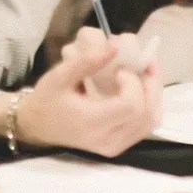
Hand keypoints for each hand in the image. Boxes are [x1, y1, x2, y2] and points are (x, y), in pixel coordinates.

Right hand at [11, 27, 161, 156]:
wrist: (37, 126)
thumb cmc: (47, 100)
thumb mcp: (58, 76)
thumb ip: (86, 61)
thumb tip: (116, 46)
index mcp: (92, 124)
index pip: (130, 106)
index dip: (133, 83)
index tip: (120, 69)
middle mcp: (107, 140)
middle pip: (148, 114)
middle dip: (152, 84)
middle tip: (144, 61)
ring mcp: (115, 146)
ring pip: (152, 121)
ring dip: (154, 93)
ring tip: (146, 71)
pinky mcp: (119, 146)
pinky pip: (146, 126)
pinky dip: (150, 104)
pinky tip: (141, 87)